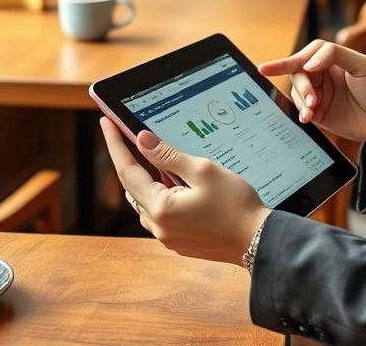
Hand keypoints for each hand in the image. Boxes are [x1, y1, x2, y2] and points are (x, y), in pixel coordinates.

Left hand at [100, 118, 269, 266]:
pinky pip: (161, 214)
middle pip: (134, 188)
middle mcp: (159, 227)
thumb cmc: (236, 205)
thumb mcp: (203, 171)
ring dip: (147, 180)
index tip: (106, 123)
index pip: (127, 171)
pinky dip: (161, 195)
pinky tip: (176, 183)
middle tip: (130, 135)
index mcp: (161, 208)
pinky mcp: (180, 242)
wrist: (259, 240)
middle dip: (131, 160)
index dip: (115, 144)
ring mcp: (168, 238)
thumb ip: (168, 156)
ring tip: (157, 157)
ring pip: (146, 202)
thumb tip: (142, 140)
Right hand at [258, 40, 365, 170]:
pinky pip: (302, 110)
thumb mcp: (364, 65)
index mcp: (332, 59)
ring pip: (296, 92)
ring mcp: (320, 94)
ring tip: (314, 110)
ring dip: (301, 100)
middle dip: (301, 85)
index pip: (306, 55)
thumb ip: (335, 55)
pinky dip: (302, 112)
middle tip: (312, 98)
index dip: (287, 61)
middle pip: (297, 73)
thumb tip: (308, 63)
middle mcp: (323, 74)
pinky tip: (308, 117)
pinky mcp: (319, 114)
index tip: (270, 68)